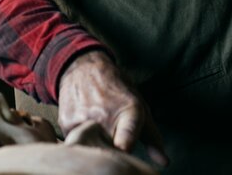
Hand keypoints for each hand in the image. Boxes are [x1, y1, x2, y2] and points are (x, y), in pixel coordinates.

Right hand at [57, 50, 168, 166]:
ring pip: (92, 148)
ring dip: (96, 145)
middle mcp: (105, 115)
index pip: (126, 134)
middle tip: (115, 138)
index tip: (123, 151)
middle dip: (114, 150)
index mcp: (129, 111)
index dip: (124, 144)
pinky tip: (84, 124)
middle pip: (111, 151)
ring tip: (99, 127)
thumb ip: (152, 138)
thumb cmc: (118, 91)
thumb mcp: (139, 108)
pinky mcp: (66, 124)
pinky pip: (75, 143)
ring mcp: (83, 119)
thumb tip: (164, 162)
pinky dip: (81, 140)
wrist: (83, 69)